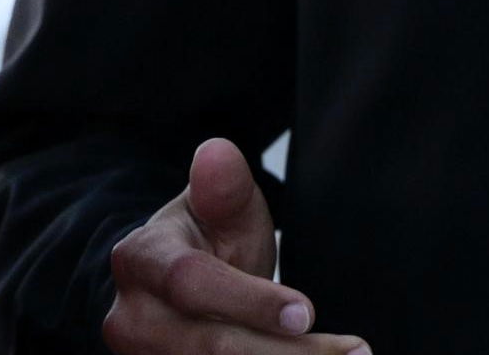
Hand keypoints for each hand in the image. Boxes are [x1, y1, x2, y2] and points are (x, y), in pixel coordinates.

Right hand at [105, 138, 368, 353]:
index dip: (250, 301)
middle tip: (355, 353)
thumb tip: (218, 154)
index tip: (307, 312)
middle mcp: (132, 318)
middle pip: (210, 346)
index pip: (191, 284)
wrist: (174, 287)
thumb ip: (225, 187)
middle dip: (286, 353)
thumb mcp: (221, 207)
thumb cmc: (207, 239)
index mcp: (141, 260)